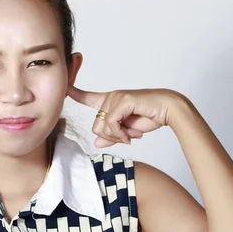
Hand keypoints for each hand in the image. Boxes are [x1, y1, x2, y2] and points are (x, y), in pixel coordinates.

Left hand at [67, 85, 181, 147]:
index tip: (63, 88)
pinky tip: (132, 134)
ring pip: (102, 127)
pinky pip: (111, 124)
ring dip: (117, 136)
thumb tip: (97, 143)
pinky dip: (121, 134)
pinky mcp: (123, 100)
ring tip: (132, 134)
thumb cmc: (150, 117)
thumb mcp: (126, 131)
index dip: (74, 93)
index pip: (87, 97)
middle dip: (111, 137)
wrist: (169, 110)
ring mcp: (116, 97)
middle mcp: (111, 97)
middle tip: (127, 136)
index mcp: (110, 102)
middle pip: (96, 127)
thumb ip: (111, 136)